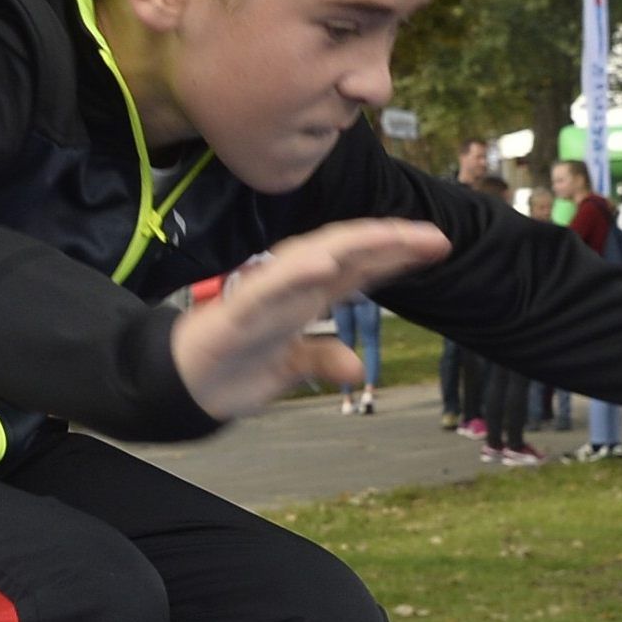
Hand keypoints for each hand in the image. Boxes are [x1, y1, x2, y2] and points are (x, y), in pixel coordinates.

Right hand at [168, 223, 450, 422]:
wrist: (183, 385)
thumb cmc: (234, 367)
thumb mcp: (290, 368)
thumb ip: (323, 359)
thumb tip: (359, 365)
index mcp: (308, 297)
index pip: (360, 267)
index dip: (398, 254)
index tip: (439, 245)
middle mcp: (292, 286)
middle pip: (346, 252)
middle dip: (389, 241)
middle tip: (436, 237)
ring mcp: (267, 294)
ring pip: (313, 256)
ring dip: (353, 243)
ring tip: (394, 237)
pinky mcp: (240, 309)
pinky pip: (272, 285)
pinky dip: (298, 272)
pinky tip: (326, 263)